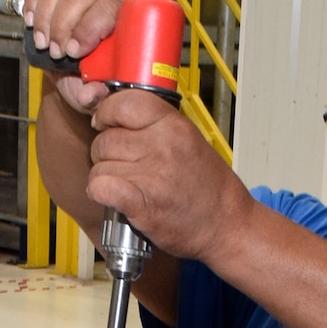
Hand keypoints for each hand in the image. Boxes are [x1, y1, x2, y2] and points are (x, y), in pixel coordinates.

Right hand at [23, 0, 120, 114]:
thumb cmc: (90, 82)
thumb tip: (93, 93)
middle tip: (55, 52)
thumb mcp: (95, 96)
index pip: (108, 10)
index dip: (88, 28)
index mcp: (123, 23)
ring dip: (45, 17)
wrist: (73, 77)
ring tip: (43, 42)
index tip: (73, 52)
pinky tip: (32, 20)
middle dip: (61, 26)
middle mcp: (104, 1)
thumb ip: (96, 98)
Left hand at [88, 90, 255, 263]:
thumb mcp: (188, 139)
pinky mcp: (142, 204)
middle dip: (105, 152)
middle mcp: (163, 146)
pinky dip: (100, 192)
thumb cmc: (209, 187)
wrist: (226, 225)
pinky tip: (111, 196)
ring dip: (104, 177)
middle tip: (121, 164)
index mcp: (174, 126)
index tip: (105, 123)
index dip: (107, 113)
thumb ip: (155, 125)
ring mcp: (152, 175)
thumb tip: (116, 115)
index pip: (124, 103)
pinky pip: (101, 187)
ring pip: (100, 165)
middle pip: (105, 138)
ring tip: (124, 184)